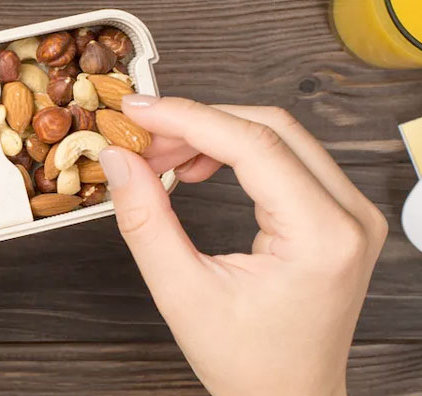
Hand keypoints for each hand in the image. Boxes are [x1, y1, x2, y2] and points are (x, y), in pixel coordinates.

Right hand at [98, 95, 386, 395]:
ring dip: (214, 134)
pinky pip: (287, 157)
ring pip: (278, 135)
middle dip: (197, 123)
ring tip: (162, 158)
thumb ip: (145, 220)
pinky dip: (236, 152)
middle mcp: (350, 216)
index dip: (187, 118)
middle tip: (142, 138)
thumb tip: (119, 159)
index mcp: (322, 236)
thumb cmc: (247, 361)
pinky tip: (197, 168)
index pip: (253, 144)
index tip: (137, 110)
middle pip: (270, 127)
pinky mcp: (339, 214)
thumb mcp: (182, 293)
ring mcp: (351, 212)